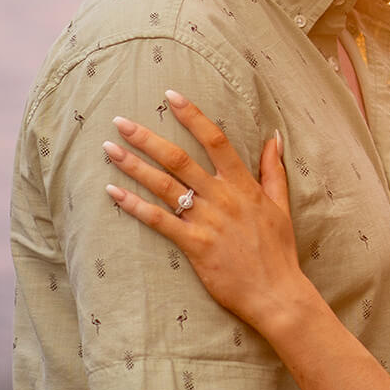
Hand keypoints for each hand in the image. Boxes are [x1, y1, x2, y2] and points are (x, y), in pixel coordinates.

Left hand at [103, 90, 309, 337]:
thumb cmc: (278, 251)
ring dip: (134, 166)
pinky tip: (114, 192)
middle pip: (179, 159)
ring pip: (164, 186)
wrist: (276, 294)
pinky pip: (159, 221)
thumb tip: (274, 137)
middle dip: (147, 138)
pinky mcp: (194, 246)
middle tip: (120, 121)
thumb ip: (273, 169)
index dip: (192, 116)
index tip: (171, 96)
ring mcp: (207, 221)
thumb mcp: (280, 205)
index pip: (215, 140)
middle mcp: (222, 198)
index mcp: (243, 185)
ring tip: (109, 150)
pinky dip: (134, 206)